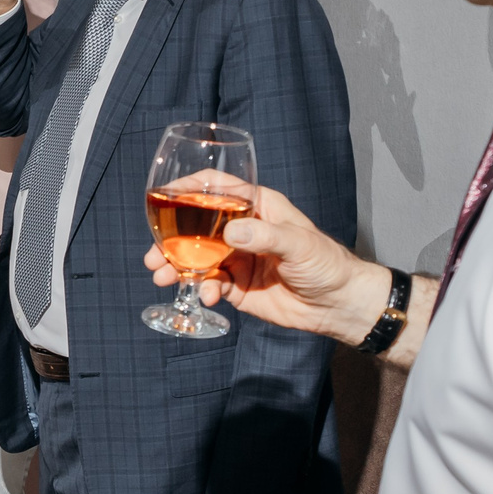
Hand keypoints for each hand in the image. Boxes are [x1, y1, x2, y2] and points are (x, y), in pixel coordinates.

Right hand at [143, 182, 392, 343]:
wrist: (338, 306)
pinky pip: (208, 283)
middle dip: (170, 238)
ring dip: (176, 265)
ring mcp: (237, 258)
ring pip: (196, 257)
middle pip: (196, 225)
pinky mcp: (236, 286)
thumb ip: (265, 236)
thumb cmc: (327, 264)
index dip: (188, 187)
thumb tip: (229, 233)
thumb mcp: (299, 244)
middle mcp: (242, 229)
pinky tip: (204, 295)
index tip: (163, 193)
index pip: (217, 187)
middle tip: (154, 253)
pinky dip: (201, 289)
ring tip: (161, 276)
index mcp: (257, 207)